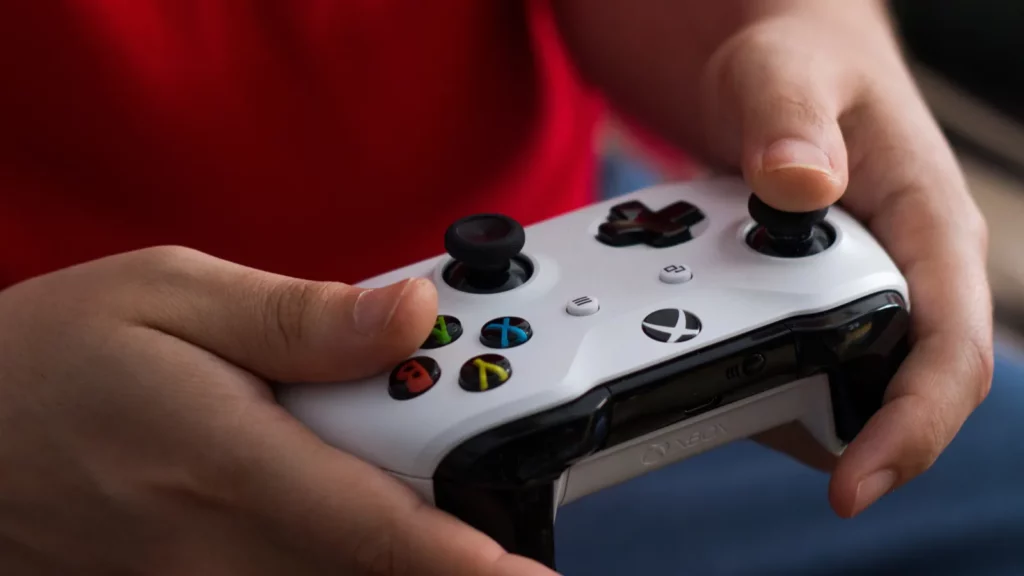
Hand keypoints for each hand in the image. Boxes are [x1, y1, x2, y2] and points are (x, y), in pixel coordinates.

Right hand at [0, 246, 554, 574]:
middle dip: (450, 526)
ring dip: (401, 538)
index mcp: (229, 460)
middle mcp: (221, 545)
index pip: (378, 529)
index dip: (470, 563)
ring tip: (394, 461)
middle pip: (378, 561)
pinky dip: (347, 553)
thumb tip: (410, 318)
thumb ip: (301, 319)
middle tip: (470, 450)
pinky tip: (344, 500)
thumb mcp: (171, 293)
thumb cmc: (53, 356)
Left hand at [697, 13, 993, 515]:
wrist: (778, 67)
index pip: (948, 351)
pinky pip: (792, 359)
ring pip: (835, 385)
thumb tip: (802, 182)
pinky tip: (699, 335)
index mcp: (929, 224)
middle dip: (817, 418)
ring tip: (697, 344)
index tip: (852, 486)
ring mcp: (859, 294)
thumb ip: (791, 117)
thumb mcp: (786, 70)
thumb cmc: (802, 63)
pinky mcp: (814, 304)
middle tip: (720, 391)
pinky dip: (747, 362)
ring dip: (771, 388)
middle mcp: (905, 274)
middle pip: (888, 391)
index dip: (911, 430)